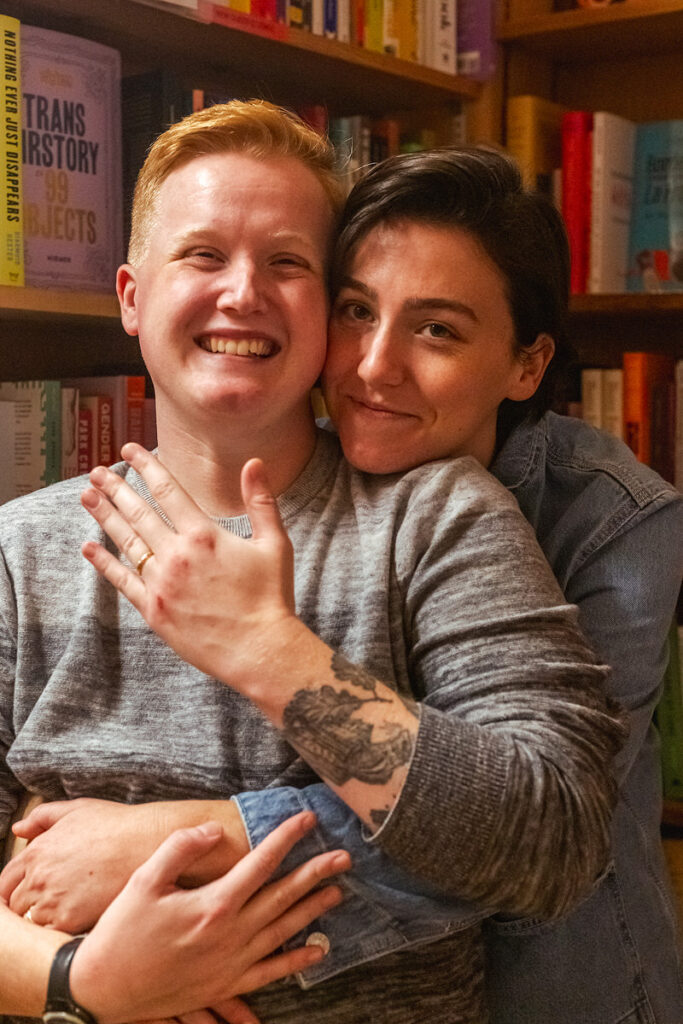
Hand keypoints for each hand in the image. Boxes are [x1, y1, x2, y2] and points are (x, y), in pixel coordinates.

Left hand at [0, 797, 249, 930]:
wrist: (149, 843)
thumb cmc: (118, 825)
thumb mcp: (78, 810)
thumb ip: (43, 817)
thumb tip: (18, 830)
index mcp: (37, 851)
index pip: (6, 881)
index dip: (11, 891)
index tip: (20, 897)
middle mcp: (38, 877)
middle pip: (16, 906)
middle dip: (28, 907)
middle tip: (50, 907)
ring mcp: (52, 901)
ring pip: (34, 924)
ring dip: (46, 922)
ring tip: (67, 916)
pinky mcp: (70, 920)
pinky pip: (54, 935)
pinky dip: (63, 932)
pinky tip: (80, 921)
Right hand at [70, 812, 349, 1023]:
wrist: (106, 990)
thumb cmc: (122, 931)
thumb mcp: (144, 880)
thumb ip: (180, 848)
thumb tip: (213, 829)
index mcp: (213, 904)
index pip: (261, 863)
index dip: (287, 837)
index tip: (308, 818)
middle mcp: (231, 934)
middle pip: (283, 896)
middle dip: (316, 872)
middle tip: (344, 856)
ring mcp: (232, 962)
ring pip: (284, 931)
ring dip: (313, 910)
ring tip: (338, 891)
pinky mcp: (227, 984)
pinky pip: (271, 972)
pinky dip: (297, 960)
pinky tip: (318, 949)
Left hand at [80, 444, 299, 692]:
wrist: (260, 648)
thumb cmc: (271, 597)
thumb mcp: (274, 543)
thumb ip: (261, 501)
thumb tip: (254, 462)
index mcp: (204, 535)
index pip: (167, 490)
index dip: (146, 467)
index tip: (129, 451)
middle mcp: (177, 555)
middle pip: (139, 513)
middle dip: (116, 489)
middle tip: (96, 473)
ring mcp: (161, 583)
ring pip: (126, 542)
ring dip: (105, 517)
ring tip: (87, 497)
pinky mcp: (153, 609)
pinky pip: (122, 581)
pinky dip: (104, 563)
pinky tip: (89, 547)